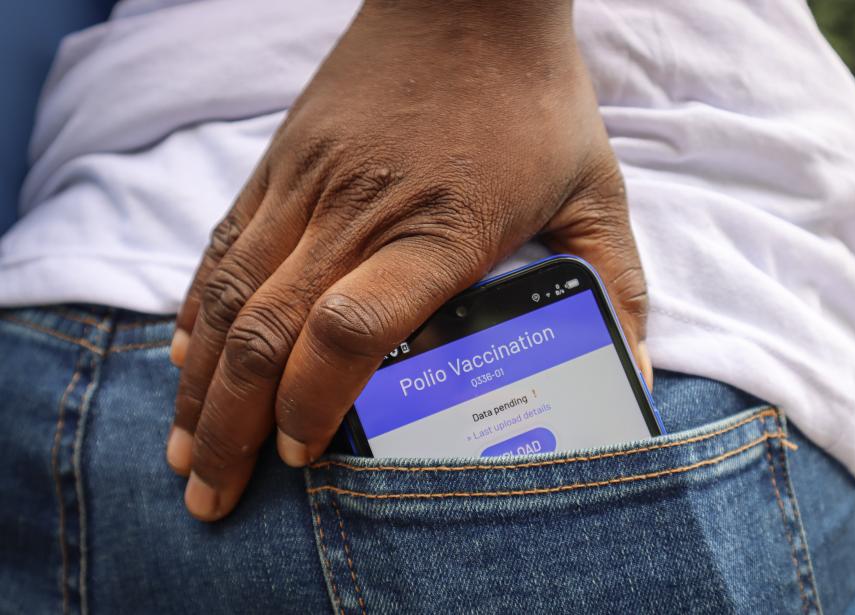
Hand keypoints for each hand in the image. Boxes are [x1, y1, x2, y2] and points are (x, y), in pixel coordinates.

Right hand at [166, 0, 649, 520]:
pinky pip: (223, 244)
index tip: (304, 453)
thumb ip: (614, 287)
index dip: (313, 400)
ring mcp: (309, 183)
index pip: (350, 330)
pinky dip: (198, 309)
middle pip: (267, 331)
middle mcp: (359, 210)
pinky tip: (185, 358)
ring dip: (198, 384)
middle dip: (229, 427)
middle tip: (210, 494)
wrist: (469, 0)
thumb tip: (636, 376)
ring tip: (181, 449)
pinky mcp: (283, 161)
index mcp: (440, 230)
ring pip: (229, 296)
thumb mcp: (595, 193)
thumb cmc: (535, 99)